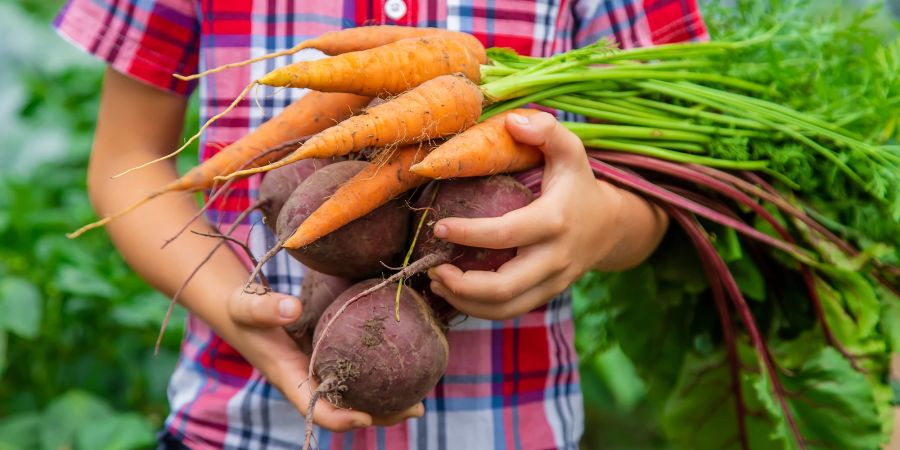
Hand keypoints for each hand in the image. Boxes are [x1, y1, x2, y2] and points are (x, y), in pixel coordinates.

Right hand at [219, 284, 424, 430]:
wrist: (242, 312)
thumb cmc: (243, 310)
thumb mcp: (248, 306)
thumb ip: (267, 308)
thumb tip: (292, 308)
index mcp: (290, 378)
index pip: (316, 409)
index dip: (341, 419)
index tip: (366, 417)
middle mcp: (309, 382)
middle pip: (347, 411)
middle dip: (380, 415)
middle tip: (416, 409)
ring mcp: (321, 374)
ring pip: (357, 398)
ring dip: (387, 403)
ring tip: (420, 401)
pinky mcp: (330, 361)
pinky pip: (358, 377)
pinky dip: (380, 379)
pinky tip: (407, 368)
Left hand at [428, 111, 664, 319]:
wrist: (611, 227)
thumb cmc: (579, 184)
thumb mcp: (571, 151)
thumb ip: (546, 130)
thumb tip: (513, 121)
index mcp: (555, 221)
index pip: (507, 234)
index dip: (469, 234)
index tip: (439, 226)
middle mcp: (555, 258)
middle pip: (505, 287)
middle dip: (462, 284)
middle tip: (432, 268)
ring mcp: (552, 282)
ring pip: (506, 308)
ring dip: (465, 302)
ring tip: (436, 282)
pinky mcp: (546, 295)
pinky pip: (510, 312)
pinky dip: (478, 309)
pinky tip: (454, 292)